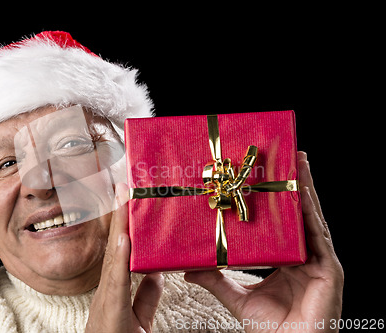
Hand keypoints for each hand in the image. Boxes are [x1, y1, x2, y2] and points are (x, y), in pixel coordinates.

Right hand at [86, 183, 163, 332]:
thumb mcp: (137, 319)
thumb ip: (146, 296)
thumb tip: (157, 274)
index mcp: (115, 289)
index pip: (121, 251)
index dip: (124, 224)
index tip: (129, 199)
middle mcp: (108, 290)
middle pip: (115, 247)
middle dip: (119, 216)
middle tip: (124, 185)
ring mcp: (107, 298)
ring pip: (114, 256)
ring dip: (119, 227)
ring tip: (123, 200)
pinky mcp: (111, 310)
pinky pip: (117, 281)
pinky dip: (120, 258)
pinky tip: (124, 239)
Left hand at [184, 152, 343, 332]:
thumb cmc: (269, 326)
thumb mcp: (235, 295)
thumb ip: (214, 279)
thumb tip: (188, 267)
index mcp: (285, 258)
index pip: (281, 222)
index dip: (276, 200)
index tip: (265, 176)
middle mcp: (303, 254)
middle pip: (298, 213)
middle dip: (294, 184)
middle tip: (288, 156)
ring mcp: (318, 260)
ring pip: (311, 217)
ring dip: (305, 188)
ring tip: (298, 162)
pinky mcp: (329, 268)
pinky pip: (318, 235)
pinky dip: (311, 213)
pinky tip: (304, 192)